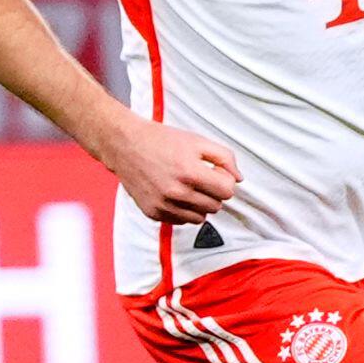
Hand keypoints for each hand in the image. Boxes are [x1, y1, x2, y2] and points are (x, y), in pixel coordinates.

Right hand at [101, 114, 240, 222]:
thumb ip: (224, 158)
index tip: (216, 173)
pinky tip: (175, 194)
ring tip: (188, 186)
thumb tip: (239, 179)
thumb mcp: (198, 141)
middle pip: (215, 206)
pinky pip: (181, 221)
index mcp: (190, 173)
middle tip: (201, 178)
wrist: (125, 144)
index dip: (225, 181)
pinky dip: (183, 211)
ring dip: (200, 204)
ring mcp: (163, 205)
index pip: (227, 192)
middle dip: (213, 193)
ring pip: (200, 218)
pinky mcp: (152, 213)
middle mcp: (176, 193)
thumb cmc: (162, 141)